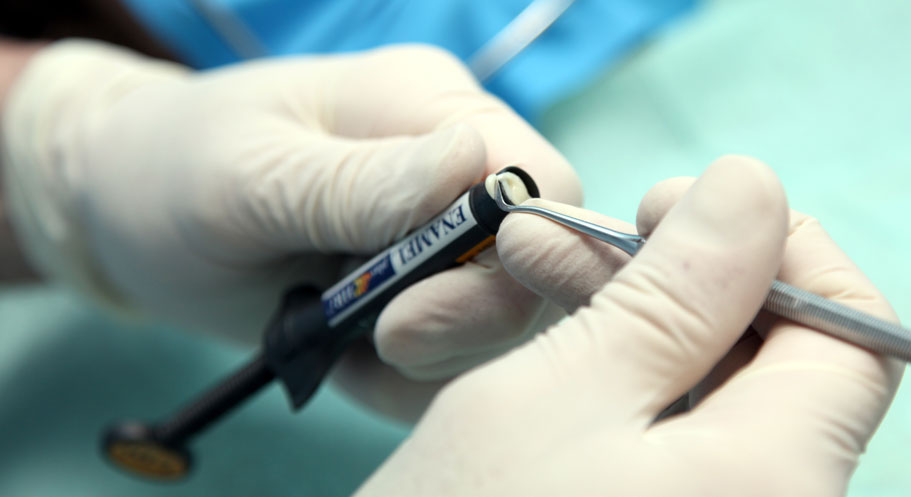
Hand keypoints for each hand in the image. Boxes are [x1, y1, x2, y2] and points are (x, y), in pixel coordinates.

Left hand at [1, 40, 580, 419]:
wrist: (130, 212)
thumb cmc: (175, 170)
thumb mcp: (253, 175)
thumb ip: (360, 181)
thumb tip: (474, 163)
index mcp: (427, 107)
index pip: (541, 180)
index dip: (514, 252)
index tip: (420, 299)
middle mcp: (451, 170)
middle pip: (531, 263)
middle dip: (462, 318)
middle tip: (381, 337)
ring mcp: (437, 236)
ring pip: (497, 322)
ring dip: (430, 356)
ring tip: (347, 343)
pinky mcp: (418, 292)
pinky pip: (450, 356)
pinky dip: (404, 379)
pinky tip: (345, 358)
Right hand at [356, 156, 902, 495]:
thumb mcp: (562, 397)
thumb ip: (676, 293)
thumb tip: (756, 188)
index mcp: (777, 484)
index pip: (852, 338)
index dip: (779, 250)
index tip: (678, 205)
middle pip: (773, 363)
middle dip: (675, 278)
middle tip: (572, 236)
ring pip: (710, 398)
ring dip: (630, 321)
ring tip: (528, 273)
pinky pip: (671, 447)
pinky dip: (616, 384)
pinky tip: (547, 348)